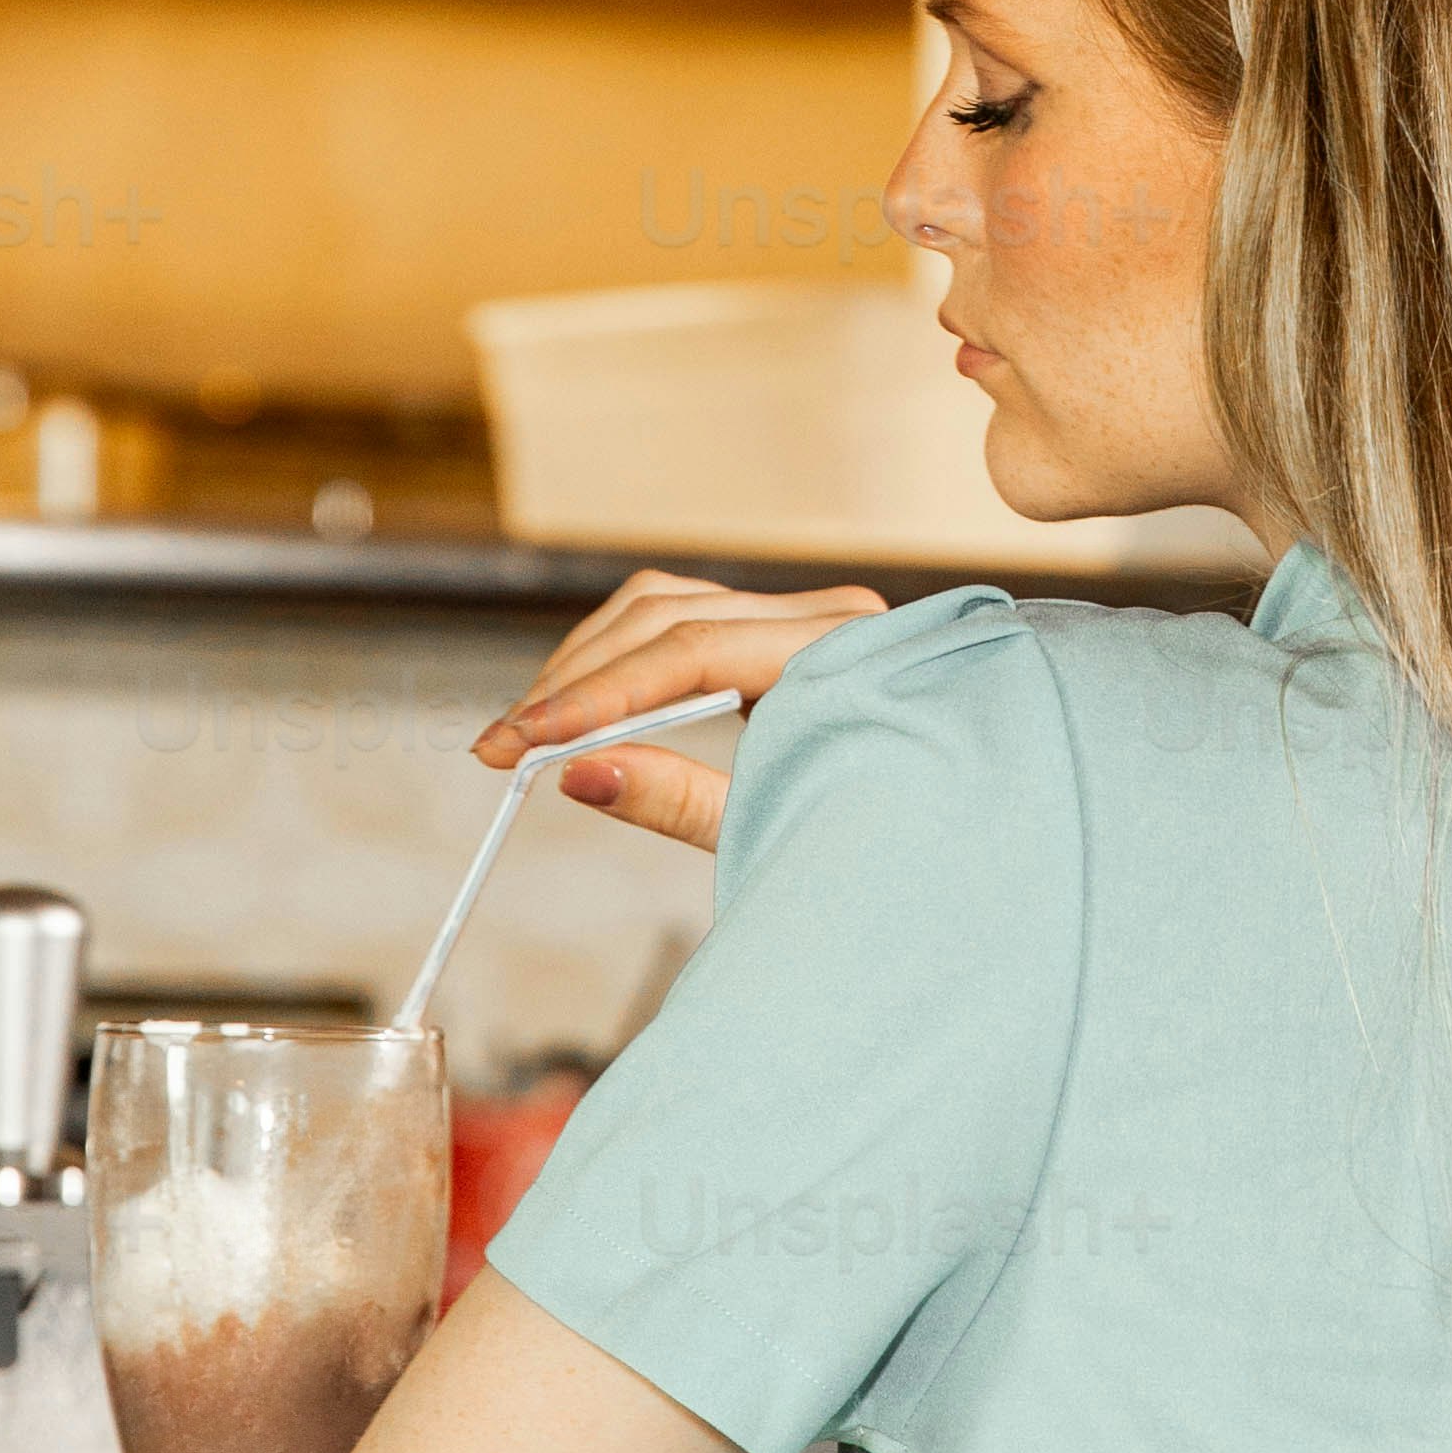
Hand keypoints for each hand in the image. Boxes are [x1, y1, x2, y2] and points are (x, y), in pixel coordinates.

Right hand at [481, 566, 887, 853]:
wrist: (952, 843)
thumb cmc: (882, 846)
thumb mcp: (778, 829)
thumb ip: (680, 801)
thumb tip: (576, 774)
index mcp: (845, 653)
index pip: (692, 649)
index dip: (597, 696)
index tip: (523, 742)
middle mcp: (829, 614)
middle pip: (666, 616)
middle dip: (573, 683)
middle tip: (500, 749)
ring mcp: (805, 614)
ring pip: (662, 606)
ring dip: (585, 666)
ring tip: (524, 735)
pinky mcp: (780, 629)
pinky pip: (680, 618)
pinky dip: (618, 659)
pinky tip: (575, 709)